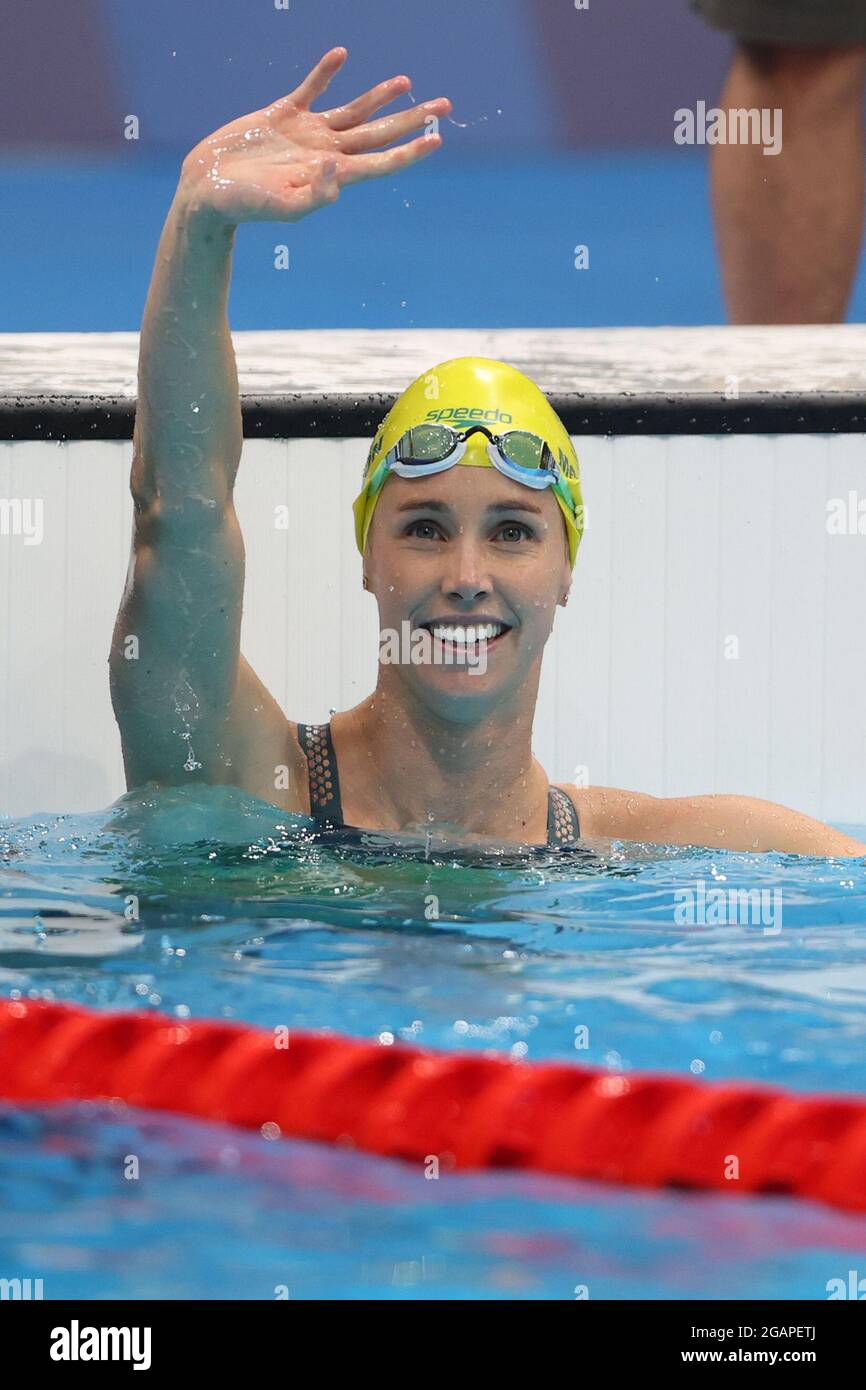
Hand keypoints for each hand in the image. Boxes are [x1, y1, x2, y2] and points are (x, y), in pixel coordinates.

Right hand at [179, 46, 450, 225]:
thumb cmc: (243, 206)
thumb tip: (340, 167)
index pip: (381, 163)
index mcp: (331, 175)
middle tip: (444, 106)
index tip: (437, 140)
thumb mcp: (281, 206)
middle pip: (378, 133)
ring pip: (353, 111)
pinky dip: (326, 72)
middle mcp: (326, 153)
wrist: (208, 191)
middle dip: (412, 120)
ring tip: (406, 82)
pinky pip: (311, 89)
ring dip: (380, 96)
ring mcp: (306, 133)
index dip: (410, 152)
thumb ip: (314, 193)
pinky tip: (341, 56)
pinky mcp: (282, 115)